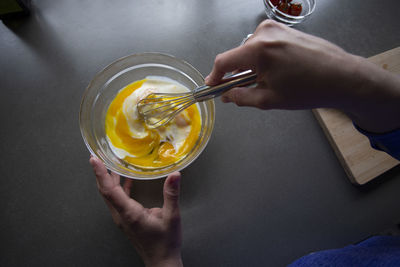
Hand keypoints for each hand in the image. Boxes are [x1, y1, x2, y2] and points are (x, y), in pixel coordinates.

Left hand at [89, 156, 182, 266]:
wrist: (162, 261)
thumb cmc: (166, 242)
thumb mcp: (172, 217)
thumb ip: (171, 195)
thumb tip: (174, 175)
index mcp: (129, 213)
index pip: (109, 190)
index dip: (101, 174)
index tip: (94, 160)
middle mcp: (121, 215)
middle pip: (105, 191)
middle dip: (100, 173)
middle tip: (97, 156)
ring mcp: (122, 218)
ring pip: (110, 196)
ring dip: (108, 180)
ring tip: (109, 164)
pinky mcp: (127, 219)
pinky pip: (118, 200)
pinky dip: (118, 187)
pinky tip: (126, 179)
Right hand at [206, 20, 399, 132]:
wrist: (341, 77)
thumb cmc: (308, 89)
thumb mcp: (269, 99)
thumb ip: (241, 97)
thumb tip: (227, 95)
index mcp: (258, 50)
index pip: (224, 61)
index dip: (215, 75)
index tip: (212, 86)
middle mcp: (264, 33)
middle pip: (238, 55)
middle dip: (237, 73)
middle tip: (246, 91)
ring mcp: (277, 29)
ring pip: (251, 50)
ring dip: (252, 67)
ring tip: (270, 82)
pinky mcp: (286, 30)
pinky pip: (264, 45)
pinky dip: (264, 59)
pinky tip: (279, 72)